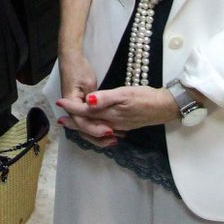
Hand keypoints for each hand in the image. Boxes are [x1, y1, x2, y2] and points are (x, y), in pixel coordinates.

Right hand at [54, 51, 116, 146]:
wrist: (70, 58)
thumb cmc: (79, 69)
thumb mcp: (88, 83)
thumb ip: (94, 98)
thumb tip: (98, 111)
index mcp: (71, 103)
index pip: (82, 122)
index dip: (95, 128)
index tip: (110, 130)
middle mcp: (71, 108)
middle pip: (83, 128)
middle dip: (97, 135)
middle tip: (114, 138)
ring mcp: (75, 108)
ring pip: (85, 126)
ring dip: (97, 134)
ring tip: (113, 138)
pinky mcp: (80, 106)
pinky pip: (87, 120)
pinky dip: (97, 126)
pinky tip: (109, 129)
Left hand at [60, 86, 176, 144]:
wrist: (164, 108)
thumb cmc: (145, 97)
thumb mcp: (125, 93)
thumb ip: (106, 98)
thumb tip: (88, 101)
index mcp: (109, 113)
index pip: (85, 111)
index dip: (71, 107)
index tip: (59, 103)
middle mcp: (112, 123)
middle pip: (88, 124)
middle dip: (74, 122)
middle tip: (60, 121)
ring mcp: (119, 126)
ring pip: (96, 129)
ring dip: (83, 127)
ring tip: (74, 124)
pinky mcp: (125, 126)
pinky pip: (105, 130)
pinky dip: (95, 129)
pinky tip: (96, 126)